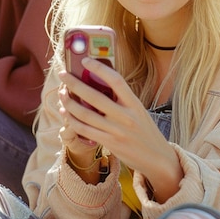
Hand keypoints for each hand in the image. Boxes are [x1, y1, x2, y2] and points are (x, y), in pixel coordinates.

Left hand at [58, 58, 182, 200]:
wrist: (157, 157)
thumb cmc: (145, 131)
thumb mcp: (139, 111)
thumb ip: (122, 100)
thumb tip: (100, 84)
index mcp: (134, 103)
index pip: (116, 81)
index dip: (99, 69)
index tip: (86, 60)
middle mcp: (125, 116)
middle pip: (94, 97)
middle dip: (75, 84)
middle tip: (63, 75)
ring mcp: (116, 131)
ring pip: (85, 114)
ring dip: (69, 103)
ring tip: (62, 94)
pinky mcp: (109, 143)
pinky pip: (85, 130)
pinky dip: (72, 120)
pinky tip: (65, 113)